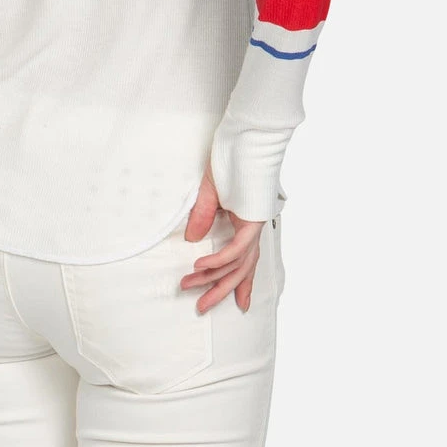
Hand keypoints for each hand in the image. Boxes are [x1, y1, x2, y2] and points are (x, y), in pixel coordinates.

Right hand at [180, 161, 264, 312]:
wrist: (247, 140)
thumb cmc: (232, 159)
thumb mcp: (211, 192)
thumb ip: (203, 216)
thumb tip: (192, 239)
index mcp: (247, 222)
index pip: (244, 259)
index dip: (241, 282)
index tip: (239, 304)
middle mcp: (254, 228)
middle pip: (240, 269)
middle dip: (220, 290)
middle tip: (202, 306)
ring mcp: (255, 226)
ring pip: (237, 264)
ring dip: (212, 278)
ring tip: (191, 285)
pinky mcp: (252, 221)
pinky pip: (235, 249)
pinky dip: (218, 259)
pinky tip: (201, 265)